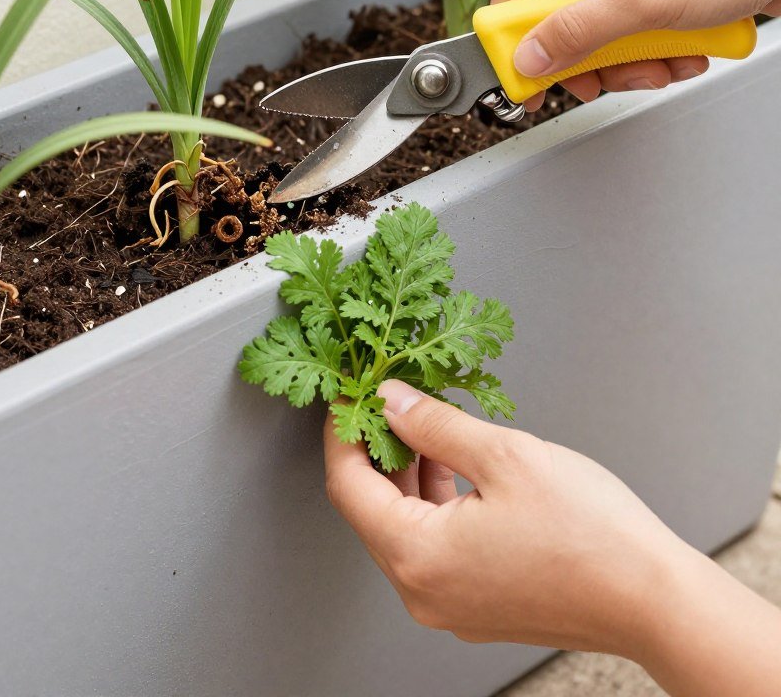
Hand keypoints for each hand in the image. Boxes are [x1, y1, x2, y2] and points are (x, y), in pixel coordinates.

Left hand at [324, 379, 780, 694]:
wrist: (655, 600)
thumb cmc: (592, 535)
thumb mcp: (503, 455)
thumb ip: (433, 424)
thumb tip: (391, 401)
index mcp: (418, 556)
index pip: (348, 483)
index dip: (343, 430)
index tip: (350, 395)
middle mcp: (422, 591)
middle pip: (370, 507)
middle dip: (373, 448)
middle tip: (385, 401)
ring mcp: (448, 605)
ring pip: (401, 525)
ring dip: (405, 473)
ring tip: (422, 424)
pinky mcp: (474, 604)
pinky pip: (431, 546)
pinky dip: (431, 502)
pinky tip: (450, 464)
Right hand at [492, 0, 780, 110]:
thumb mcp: (645, 2)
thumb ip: (577, 33)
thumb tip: (528, 57)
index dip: (514, 43)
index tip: (526, 82)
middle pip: (560, 21)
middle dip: (589, 60)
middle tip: (607, 79)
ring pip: (600, 33)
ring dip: (631, 61)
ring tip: (667, 61)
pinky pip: (633, 30)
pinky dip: (657, 50)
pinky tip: (687, 50)